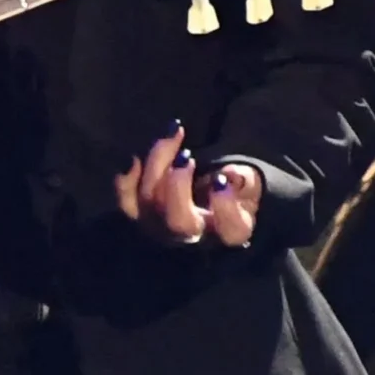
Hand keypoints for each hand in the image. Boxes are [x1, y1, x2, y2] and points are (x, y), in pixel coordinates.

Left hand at [113, 125, 263, 247]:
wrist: (208, 201)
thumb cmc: (232, 193)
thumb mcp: (248, 185)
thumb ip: (244, 180)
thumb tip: (229, 176)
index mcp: (228, 233)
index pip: (231, 229)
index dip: (225, 207)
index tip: (221, 180)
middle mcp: (193, 237)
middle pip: (179, 223)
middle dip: (178, 188)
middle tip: (187, 157)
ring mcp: (162, 228)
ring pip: (151, 205)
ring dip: (157, 167)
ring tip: (172, 137)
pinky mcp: (141, 215)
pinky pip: (127, 203)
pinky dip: (126, 180)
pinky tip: (135, 158)